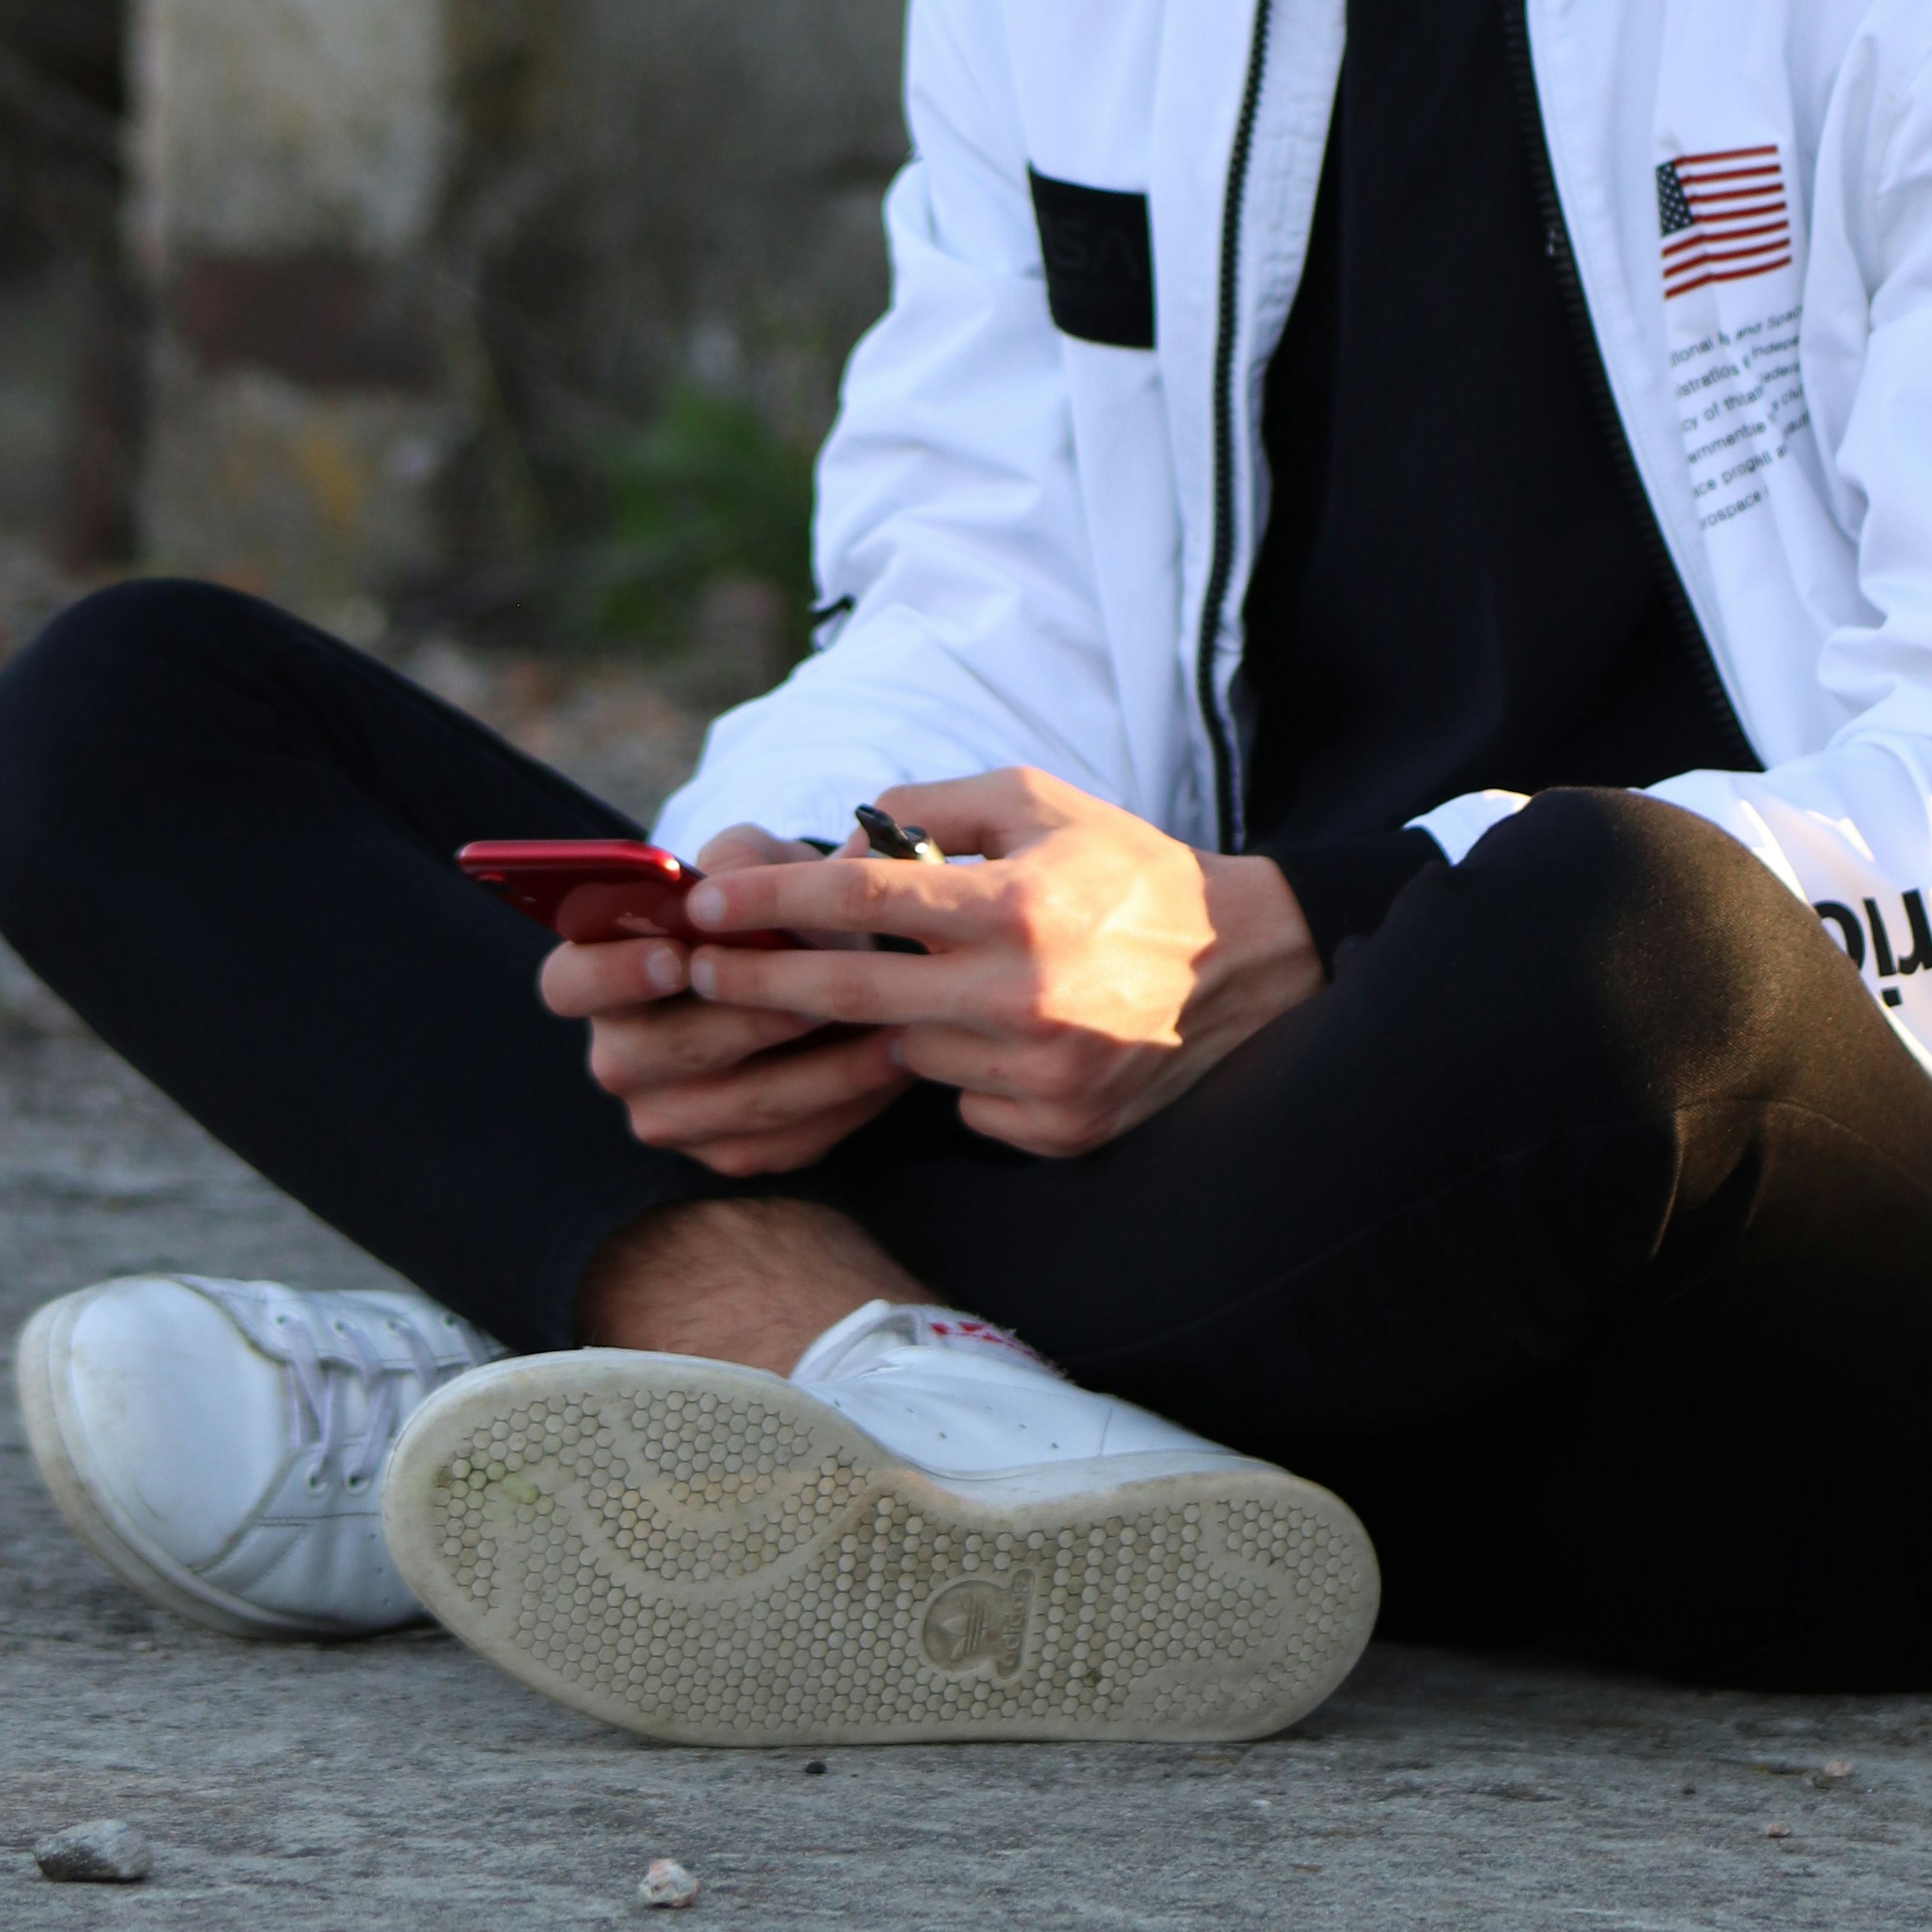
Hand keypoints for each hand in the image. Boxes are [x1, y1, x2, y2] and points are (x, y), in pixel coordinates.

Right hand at [540, 824, 911, 1181]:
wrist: (819, 967)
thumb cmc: (772, 908)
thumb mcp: (759, 863)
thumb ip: (740, 860)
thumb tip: (728, 879)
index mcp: (597, 973)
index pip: (569, 983)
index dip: (614, 974)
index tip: (676, 956)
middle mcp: (620, 1053)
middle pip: (662, 1053)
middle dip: (748, 1019)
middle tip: (818, 994)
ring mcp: (669, 1115)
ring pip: (741, 1102)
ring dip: (819, 1065)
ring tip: (885, 1022)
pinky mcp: (728, 1154)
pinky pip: (786, 1141)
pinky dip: (847, 1101)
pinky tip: (894, 1060)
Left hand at [673, 769, 1321, 1159]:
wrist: (1237, 965)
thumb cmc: (1119, 867)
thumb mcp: (1032, 800)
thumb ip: (924, 808)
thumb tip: (835, 854)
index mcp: (1015, 904)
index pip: (861, 898)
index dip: (771, 899)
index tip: (705, 902)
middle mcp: (1023, 994)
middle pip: (849, 996)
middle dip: (756, 982)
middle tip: (693, 971)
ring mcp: (1039, 1073)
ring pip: (906, 1054)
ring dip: (895, 1020)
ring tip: (950, 982)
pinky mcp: (1056, 1131)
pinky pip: (961, 1104)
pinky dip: (961, 1068)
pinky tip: (1010, 1034)